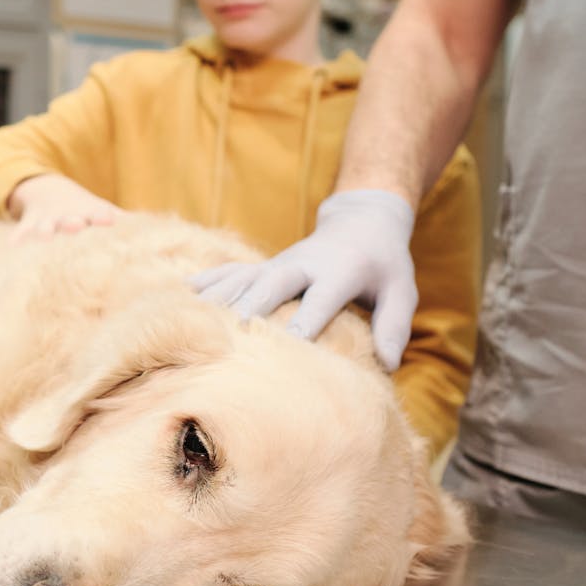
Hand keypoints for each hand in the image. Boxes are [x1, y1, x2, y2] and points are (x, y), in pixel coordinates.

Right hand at [6, 174, 123, 240]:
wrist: (50, 192)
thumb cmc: (86, 213)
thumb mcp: (104, 214)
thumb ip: (127, 225)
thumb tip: (169, 235)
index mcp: (91, 215)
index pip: (98, 215)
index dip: (101, 218)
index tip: (106, 220)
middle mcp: (70, 217)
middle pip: (71, 221)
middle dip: (72, 223)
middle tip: (74, 224)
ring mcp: (48, 221)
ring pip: (45, 227)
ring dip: (45, 231)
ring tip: (45, 237)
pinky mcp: (29, 226)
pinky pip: (22, 233)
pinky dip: (17, 239)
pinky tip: (12, 246)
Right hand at [190, 189, 417, 369]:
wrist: (361, 221)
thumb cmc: (384, 265)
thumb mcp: (402, 291)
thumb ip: (394, 325)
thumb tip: (389, 364)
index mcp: (340, 271)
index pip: (321, 298)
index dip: (306, 320)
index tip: (291, 344)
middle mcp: (304, 264)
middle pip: (273, 283)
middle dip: (253, 304)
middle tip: (234, 328)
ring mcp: (279, 262)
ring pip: (246, 277)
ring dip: (222, 296)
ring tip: (196, 318)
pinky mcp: (264, 264)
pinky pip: (232, 270)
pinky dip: (209, 281)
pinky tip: (183, 292)